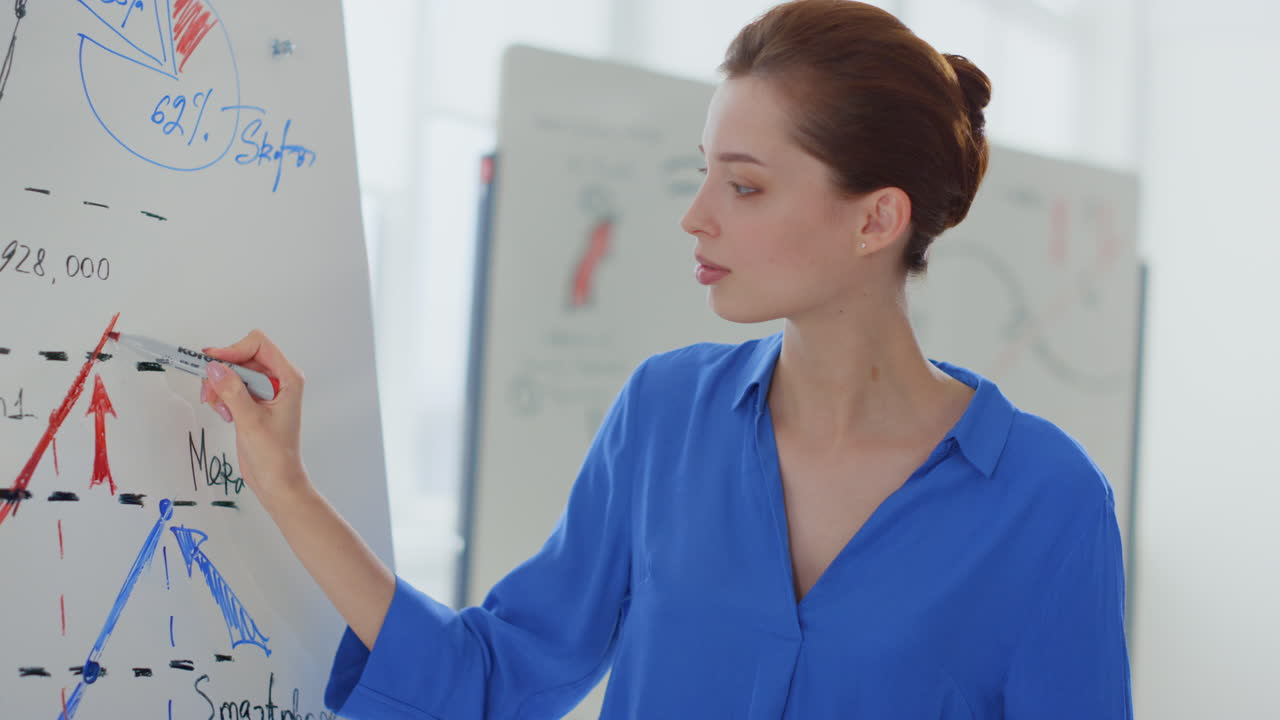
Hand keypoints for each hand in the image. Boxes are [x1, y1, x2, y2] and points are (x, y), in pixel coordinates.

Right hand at [200, 329, 309, 501]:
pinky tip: (225, 414)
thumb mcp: (251, 421)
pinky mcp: (253, 402)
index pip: (259, 345)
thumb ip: (233, 391)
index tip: (213, 364)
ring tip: (219, 408)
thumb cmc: (274, 455)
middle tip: (210, 392)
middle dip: (223, 371)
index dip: (234, 350)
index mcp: (288, 378)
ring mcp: (266, 391)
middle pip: (243, 356)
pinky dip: (222, 396)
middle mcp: (279, 380)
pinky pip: (231, 386)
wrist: (277, 480)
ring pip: (234, 371)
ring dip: (219, 385)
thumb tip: (215, 367)